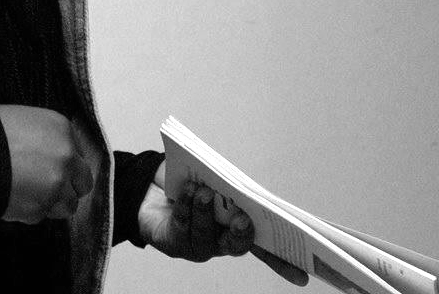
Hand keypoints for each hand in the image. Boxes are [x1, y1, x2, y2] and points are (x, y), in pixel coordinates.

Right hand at [0, 104, 93, 223]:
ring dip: (53, 202)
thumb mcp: (24, 119)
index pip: (78, 154)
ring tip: (30, 193)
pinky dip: (31, 210)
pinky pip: (42, 215)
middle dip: (69, 185)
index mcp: (62, 130)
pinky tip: (15, 196)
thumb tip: (47, 151)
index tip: (53, 166)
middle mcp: (66, 158)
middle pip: (82, 182)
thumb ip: (45, 137)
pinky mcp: (40, 210)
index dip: (65, 162)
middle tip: (49, 184)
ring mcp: (56, 186)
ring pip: (68, 205)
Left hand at [138, 165, 308, 284]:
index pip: (266, 249)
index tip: (304, 274)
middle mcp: (221, 241)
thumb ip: (229, 185)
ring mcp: (199, 245)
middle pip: (237, 245)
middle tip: (241, 218)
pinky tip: (188, 190)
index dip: (284, 263)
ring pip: (206, 235)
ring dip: (206, 211)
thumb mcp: (213, 179)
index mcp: (238, 228)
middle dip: (240, 233)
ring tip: (205, 191)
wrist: (150, 190)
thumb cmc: (189, 183)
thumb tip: (244, 185)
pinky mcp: (175, 243)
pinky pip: (182, 227)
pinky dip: (186, 206)